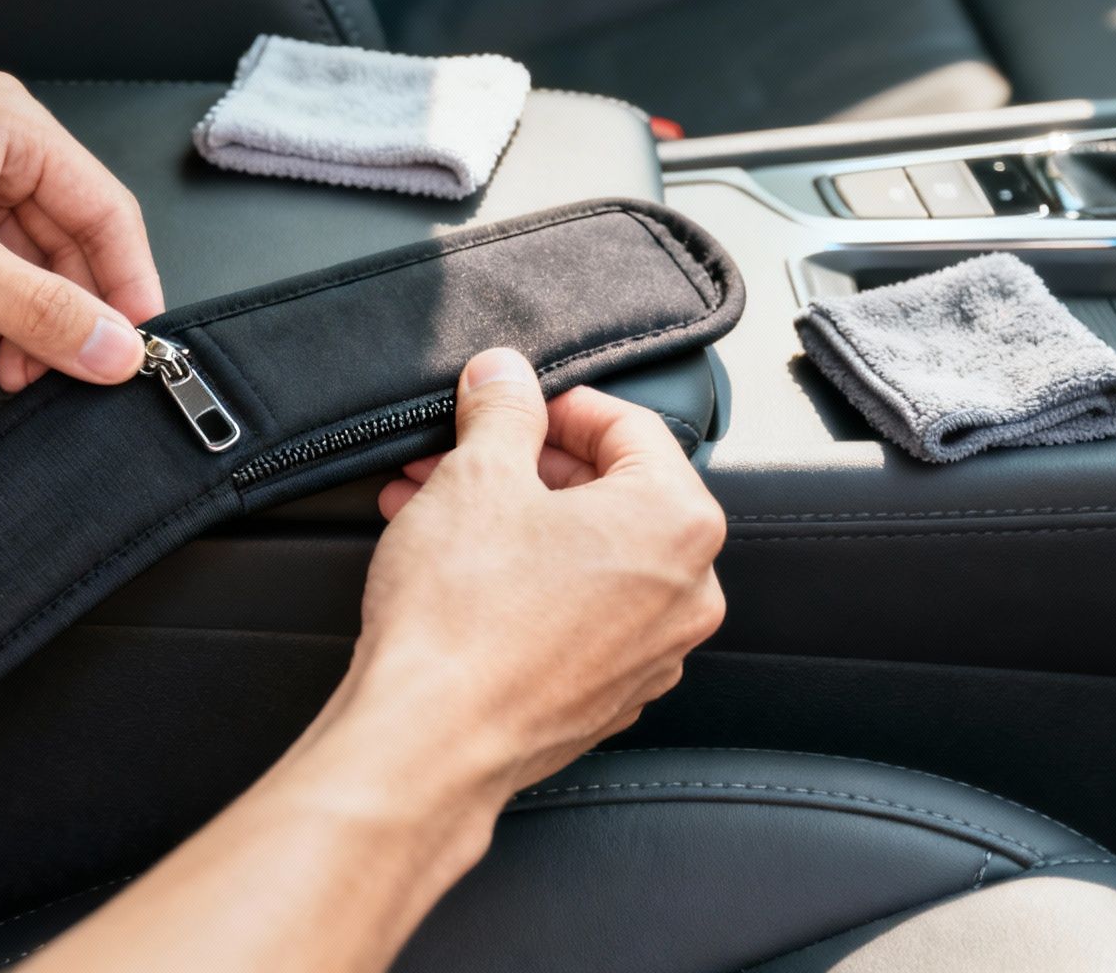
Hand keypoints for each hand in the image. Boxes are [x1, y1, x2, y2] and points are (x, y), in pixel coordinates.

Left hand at [0, 73, 163, 390]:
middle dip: (67, 311)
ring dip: (24, 317)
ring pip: (21, 256)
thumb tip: (111, 346)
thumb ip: (38, 310)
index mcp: (11, 126)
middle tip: (70, 370)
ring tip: (14, 367)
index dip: (128, 284)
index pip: (106, 210)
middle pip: (66, 237)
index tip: (136, 343)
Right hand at [338, 347, 725, 808]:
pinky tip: (454, 569)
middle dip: (524, 465)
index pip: (631, 426)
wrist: (429, 740)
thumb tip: (505, 375)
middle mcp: (686, 593)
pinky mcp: (605, 696)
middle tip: (460, 453)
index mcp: (678, 524)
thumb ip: (501, 408)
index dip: (557, 403)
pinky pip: (573, 614)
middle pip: (611, 493)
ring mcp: (650, 654)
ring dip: (513, 520)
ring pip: (586, 557)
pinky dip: (523, 581)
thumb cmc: (463, 616)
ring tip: (434, 506)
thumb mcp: (477, 474)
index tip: (509, 401)